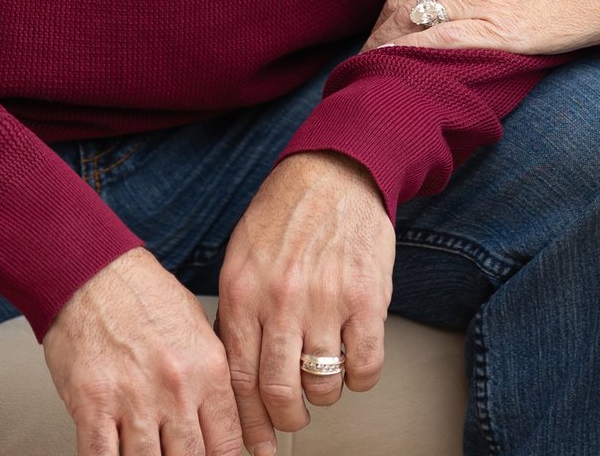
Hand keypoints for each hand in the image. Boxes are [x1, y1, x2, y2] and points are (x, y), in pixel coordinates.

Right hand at [43, 247, 243, 455]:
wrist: (92, 271)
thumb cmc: (141, 294)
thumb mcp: (197, 328)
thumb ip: (211, 376)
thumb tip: (222, 415)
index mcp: (208, 370)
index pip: (227, 442)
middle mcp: (176, 389)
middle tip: (177, 455)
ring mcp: (134, 399)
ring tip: (147, 454)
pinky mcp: (92, 404)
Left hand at [214, 151, 396, 454]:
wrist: (335, 172)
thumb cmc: (284, 216)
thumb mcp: (240, 260)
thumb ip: (236, 315)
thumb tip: (232, 376)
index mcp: (243, 293)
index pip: (238, 378)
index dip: (248, 421)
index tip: (254, 443)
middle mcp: (280, 300)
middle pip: (280, 392)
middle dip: (286, 420)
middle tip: (293, 419)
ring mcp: (326, 300)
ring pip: (324, 387)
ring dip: (325, 396)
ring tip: (324, 380)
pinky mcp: (367, 298)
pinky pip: (365, 367)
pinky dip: (360, 379)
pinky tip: (353, 363)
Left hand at [364, 0, 599, 54]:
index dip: (390, 9)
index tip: (382, 29)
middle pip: (402, 2)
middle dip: (382, 31)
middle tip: (369, 56)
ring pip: (414, 23)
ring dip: (388, 47)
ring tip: (376, 71)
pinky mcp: (495, 29)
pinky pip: (438, 43)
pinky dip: (410, 56)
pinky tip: (395, 71)